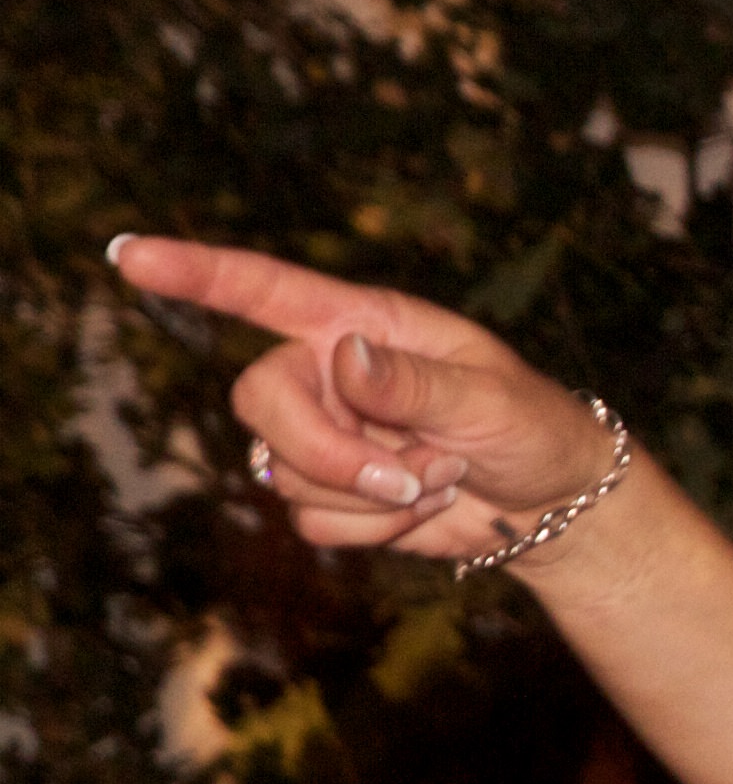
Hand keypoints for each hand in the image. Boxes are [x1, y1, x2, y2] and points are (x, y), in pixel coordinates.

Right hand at [115, 239, 621, 562]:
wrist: (552, 504)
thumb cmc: (533, 427)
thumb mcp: (489, 398)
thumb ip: (415, 381)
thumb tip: (344, 355)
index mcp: (364, 324)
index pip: (264, 291)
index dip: (194, 272)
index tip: (128, 254)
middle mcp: (328, 373)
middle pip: (259, 402)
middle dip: (328, 452)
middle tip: (409, 477)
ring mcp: (323, 434)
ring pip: (284, 472)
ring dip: (368, 495)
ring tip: (437, 478)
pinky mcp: (329, 493)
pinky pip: (311, 520)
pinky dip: (372, 529)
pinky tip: (420, 509)